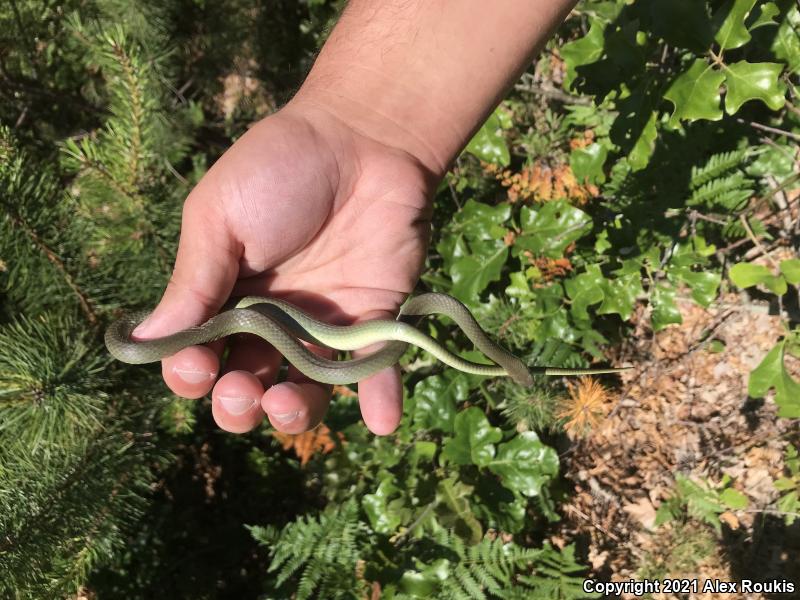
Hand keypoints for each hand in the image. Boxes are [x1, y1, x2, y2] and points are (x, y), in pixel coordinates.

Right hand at [132, 101, 435, 434]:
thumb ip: (193, 280)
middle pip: (248, 387)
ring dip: (294, 415)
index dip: (191, 375)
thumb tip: (146, 340)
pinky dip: (381, 401)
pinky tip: (381, 421)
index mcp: (225, 299)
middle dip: (237, 406)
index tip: (195, 368)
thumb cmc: (279, 168)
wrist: (362, 138)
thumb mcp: (219, 215)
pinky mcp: (375, 323)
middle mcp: (272, 324)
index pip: (199, 357)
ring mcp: (324, 328)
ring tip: (284, 404)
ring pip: (306, 392)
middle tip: (240, 392)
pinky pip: (376, 371)